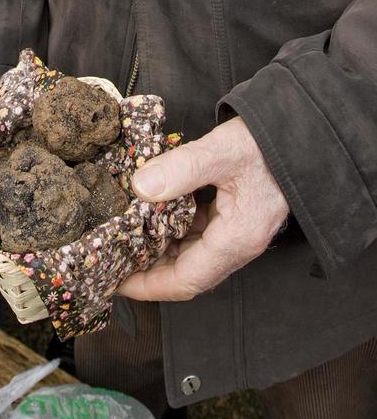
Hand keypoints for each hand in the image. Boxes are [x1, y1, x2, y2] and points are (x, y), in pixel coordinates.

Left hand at [117, 117, 288, 300]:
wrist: (305, 131)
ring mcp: (237, 231)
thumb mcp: (222, 152)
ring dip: (158, 252)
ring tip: (123, 242)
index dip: (148, 287)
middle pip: (185, 274)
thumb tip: (139, 187)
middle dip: (147, 272)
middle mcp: (237, 244)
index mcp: (236, 240)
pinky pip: (198, 235)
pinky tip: (149, 216)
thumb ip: (180, 169)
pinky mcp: (235, 216)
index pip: (185, 281)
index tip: (117, 282)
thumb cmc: (269, 144)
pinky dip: (171, 231)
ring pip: (190, 255)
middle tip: (112, 262)